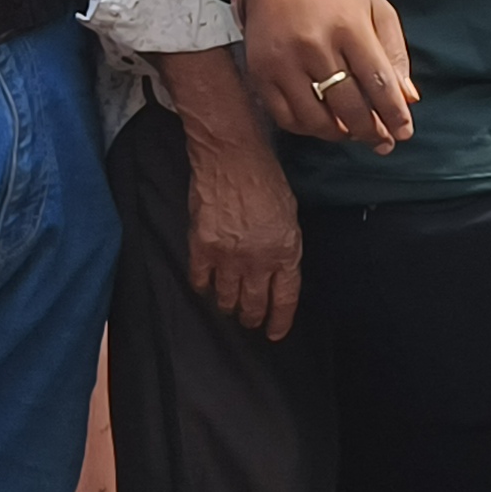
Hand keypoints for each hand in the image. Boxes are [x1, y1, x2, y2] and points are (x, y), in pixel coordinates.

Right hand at [183, 115, 306, 338]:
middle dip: (253, 318)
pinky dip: (204, 287)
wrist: (232, 159)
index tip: (274, 333)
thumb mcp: (290, 216)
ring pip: (226, 298)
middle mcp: (258, 260)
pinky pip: (200, 280)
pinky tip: (207, 287)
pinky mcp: (202, 248)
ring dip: (229, 307)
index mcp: (286, 252)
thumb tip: (278, 269)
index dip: (279, 320)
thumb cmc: (266, 180)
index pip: (285, 299)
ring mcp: (228, 256)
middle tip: (250, 321)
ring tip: (230, 308)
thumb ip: (284, 247)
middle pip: (254, 304)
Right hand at [240, 0, 417, 153]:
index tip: (405, 132)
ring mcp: (284, 60)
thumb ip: (395, 53)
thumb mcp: (376, 8)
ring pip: (316, 118)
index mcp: (349, 25)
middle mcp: (315, 44)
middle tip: (383, 141)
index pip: (378, 81)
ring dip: (340, 135)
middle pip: (348, 105)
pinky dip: (308, 128)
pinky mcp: (260, 72)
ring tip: (355, 134)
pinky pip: (286, 117)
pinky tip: (324, 125)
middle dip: (370, 131)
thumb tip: (408, 98)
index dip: (394, 113)